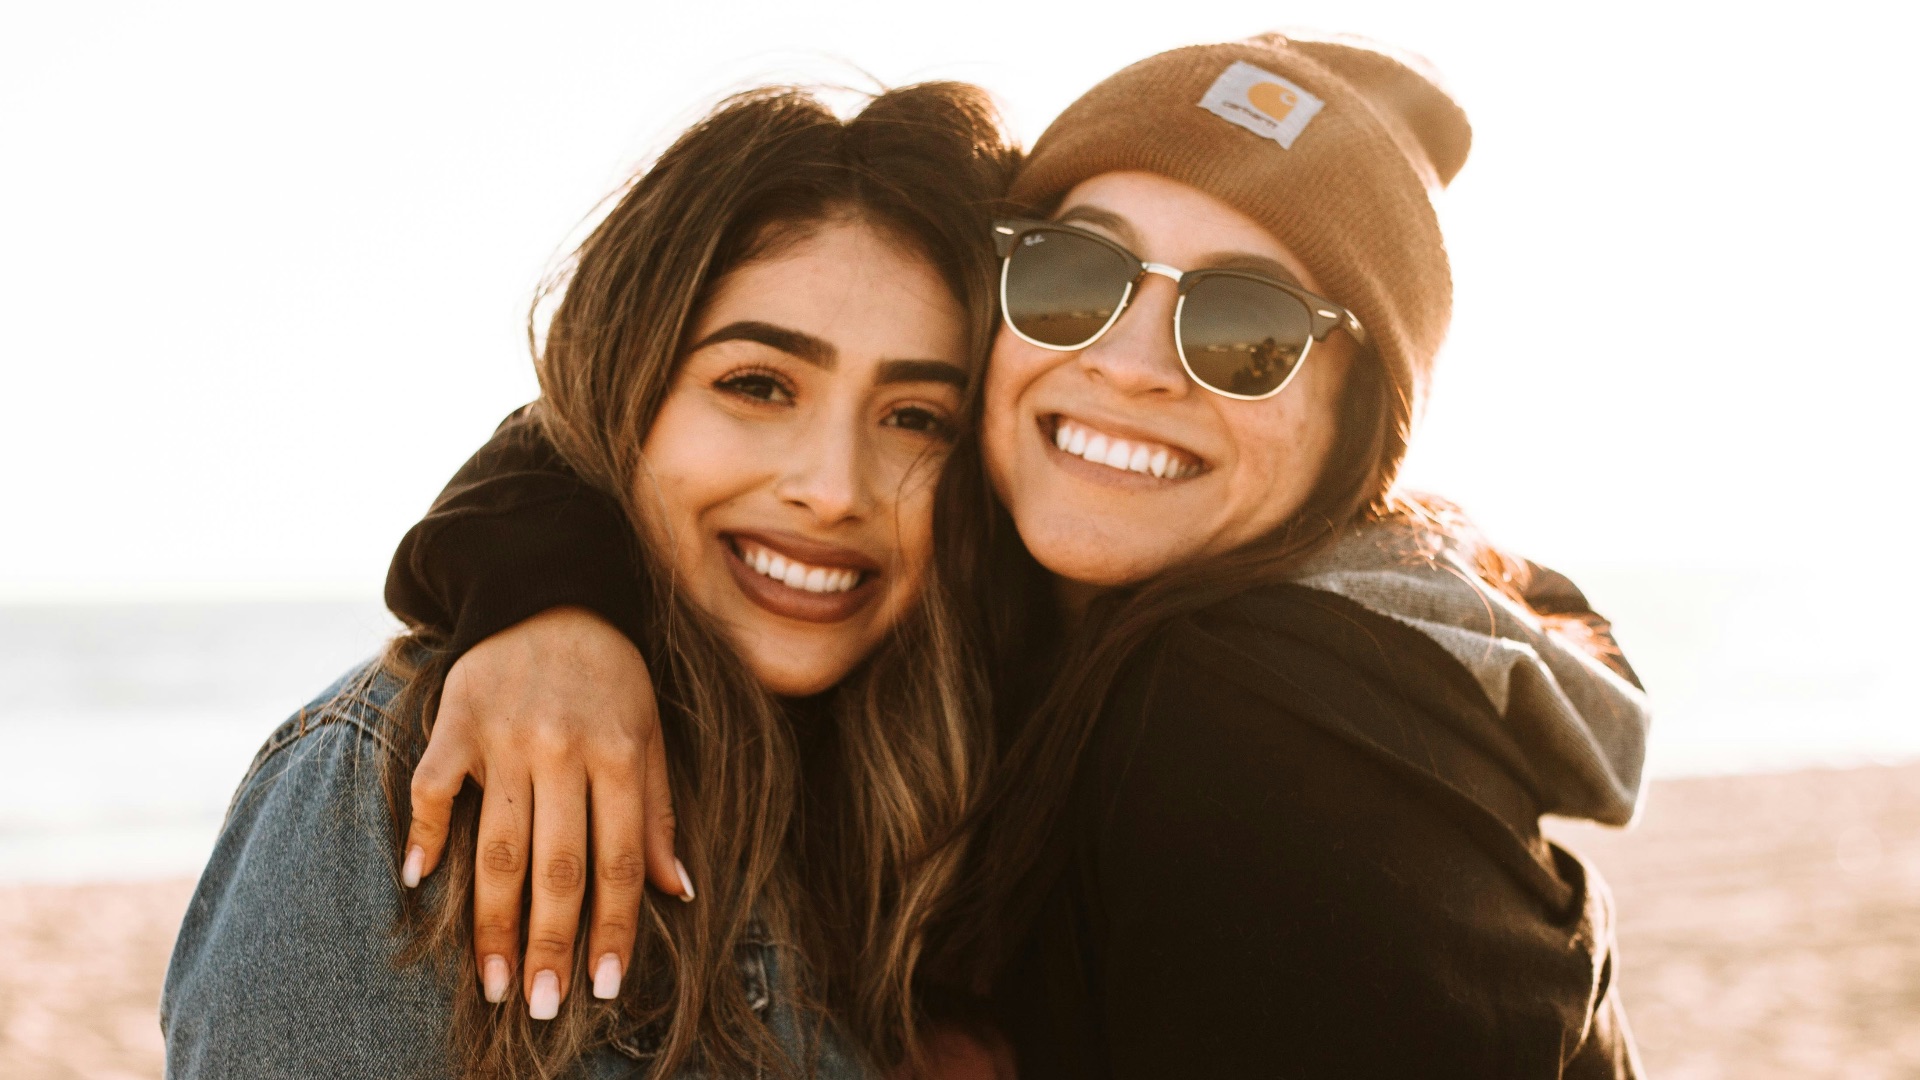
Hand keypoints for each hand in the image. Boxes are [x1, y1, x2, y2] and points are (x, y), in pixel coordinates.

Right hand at [401, 606, 690, 1018]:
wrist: (545, 591)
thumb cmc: (608, 674)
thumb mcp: (649, 731)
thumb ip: (658, 811)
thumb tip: (678, 892)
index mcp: (618, 754)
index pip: (618, 860)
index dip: (613, 928)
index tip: (604, 987)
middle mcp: (562, 750)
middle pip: (556, 866)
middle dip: (550, 944)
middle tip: (542, 1006)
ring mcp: (503, 737)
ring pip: (495, 845)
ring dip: (491, 921)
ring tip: (491, 981)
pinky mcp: (454, 722)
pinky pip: (431, 787)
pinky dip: (421, 834)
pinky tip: (419, 883)